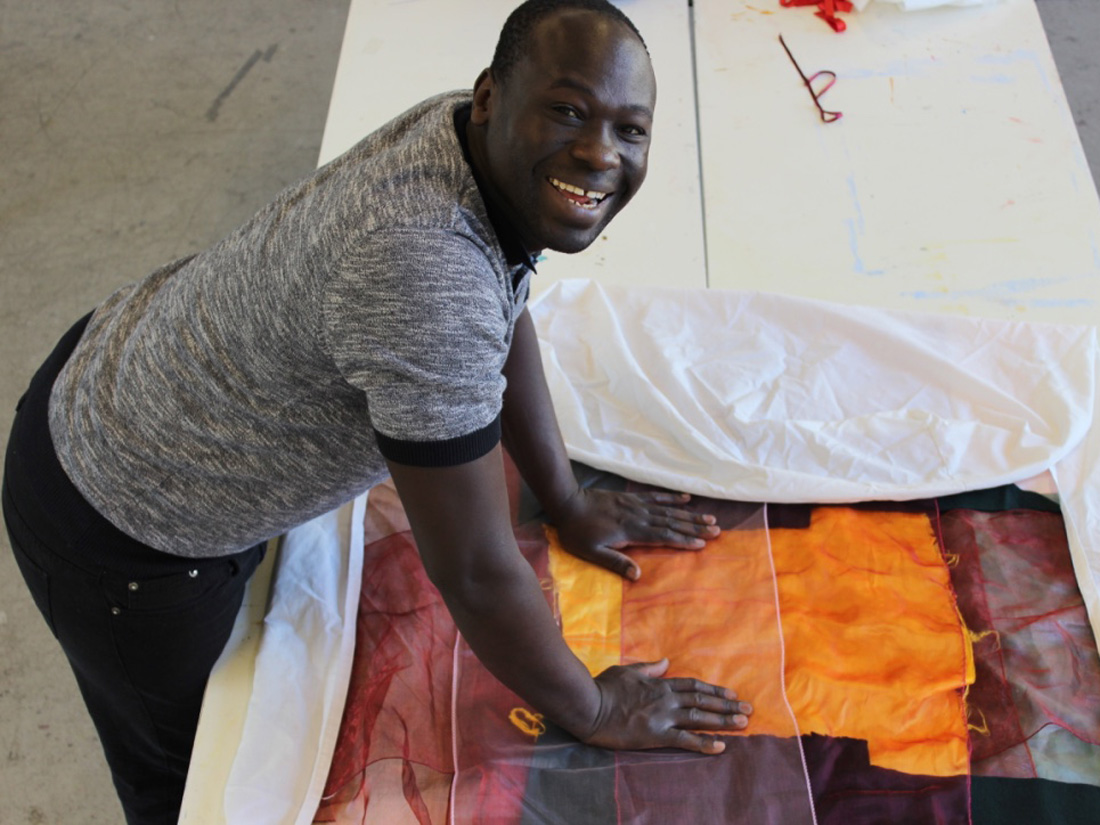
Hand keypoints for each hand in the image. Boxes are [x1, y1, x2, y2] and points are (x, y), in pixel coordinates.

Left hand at [550, 488, 719, 579]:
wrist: (567, 503)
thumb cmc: (577, 532)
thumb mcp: (592, 553)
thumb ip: (615, 563)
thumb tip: (638, 576)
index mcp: (631, 531)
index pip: (663, 536)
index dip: (683, 540)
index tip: (702, 544)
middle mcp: (638, 516)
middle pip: (671, 522)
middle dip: (694, 527)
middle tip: (716, 530)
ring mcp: (636, 505)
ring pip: (668, 510)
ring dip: (689, 514)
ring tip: (709, 518)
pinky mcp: (631, 498)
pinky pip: (656, 497)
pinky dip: (672, 498)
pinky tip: (685, 498)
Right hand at [578, 659, 750, 753]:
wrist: (589, 705)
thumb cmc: (604, 687)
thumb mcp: (627, 671)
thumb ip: (649, 668)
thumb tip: (665, 661)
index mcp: (659, 684)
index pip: (693, 685)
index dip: (713, 690)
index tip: (731, 694)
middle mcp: (666, 699)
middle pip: (702, 700)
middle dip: (726, 705)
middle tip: (748, 709)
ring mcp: (663, 716)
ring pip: (699, 717)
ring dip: (723, 720)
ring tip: (743, 723)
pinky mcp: (656, 734)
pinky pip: (685, 740)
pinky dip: (704, 743)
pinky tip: (721, 746)